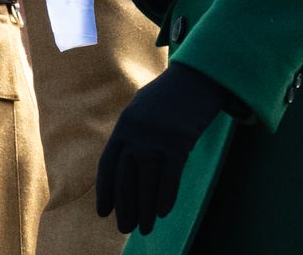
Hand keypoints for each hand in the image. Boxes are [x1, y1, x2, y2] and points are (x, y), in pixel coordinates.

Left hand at [97, 63, 229, 234]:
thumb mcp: (142, 106)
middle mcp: (136, 132)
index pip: (107, 164)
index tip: (104, 212)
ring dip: (144, 210)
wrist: (198, 74)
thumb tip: (126, 162)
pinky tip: (163, 212)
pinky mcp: (179, 141)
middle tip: (126, 228)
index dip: (105, 191)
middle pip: (126, 179)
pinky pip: (169, 177)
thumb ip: (132, 131)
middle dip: (125, 207)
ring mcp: (156, 137)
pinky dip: (165, 198)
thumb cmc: (172, 93)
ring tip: (145, 228)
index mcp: (124, 124)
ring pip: (147, 183)